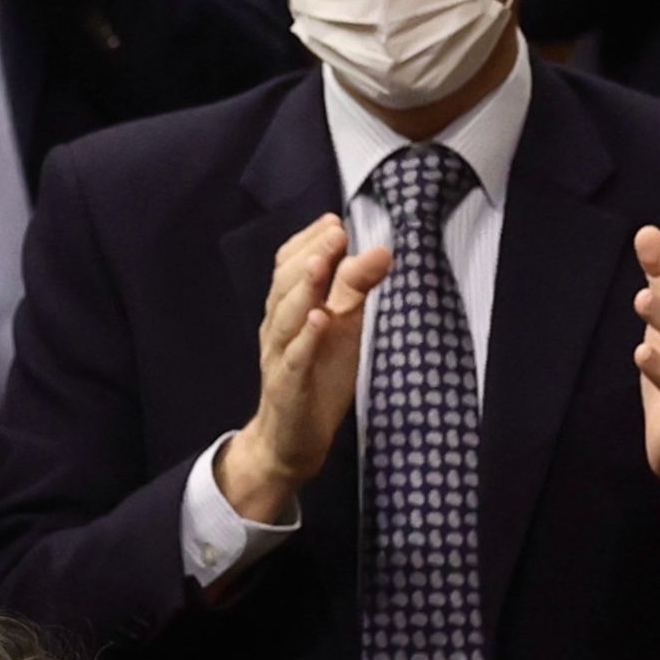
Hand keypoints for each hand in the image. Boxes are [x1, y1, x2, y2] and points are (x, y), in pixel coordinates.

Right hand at [214, 213, 392, 526]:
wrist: (290, 438)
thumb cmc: (317, 375)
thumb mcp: (342, 326)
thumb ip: (355, 288)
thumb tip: (381, 250)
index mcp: (288, 309)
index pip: (288, 265)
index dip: (309, 241)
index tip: (334, 221)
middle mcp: (278, 328)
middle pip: (284, 285)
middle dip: (310, 255)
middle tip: (336, 233)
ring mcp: (280, 358)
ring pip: (284, 318)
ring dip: (304, 289)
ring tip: (324, 265)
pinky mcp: (288, 388)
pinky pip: (294, 361)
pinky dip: (305, 340)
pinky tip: (319, 321)